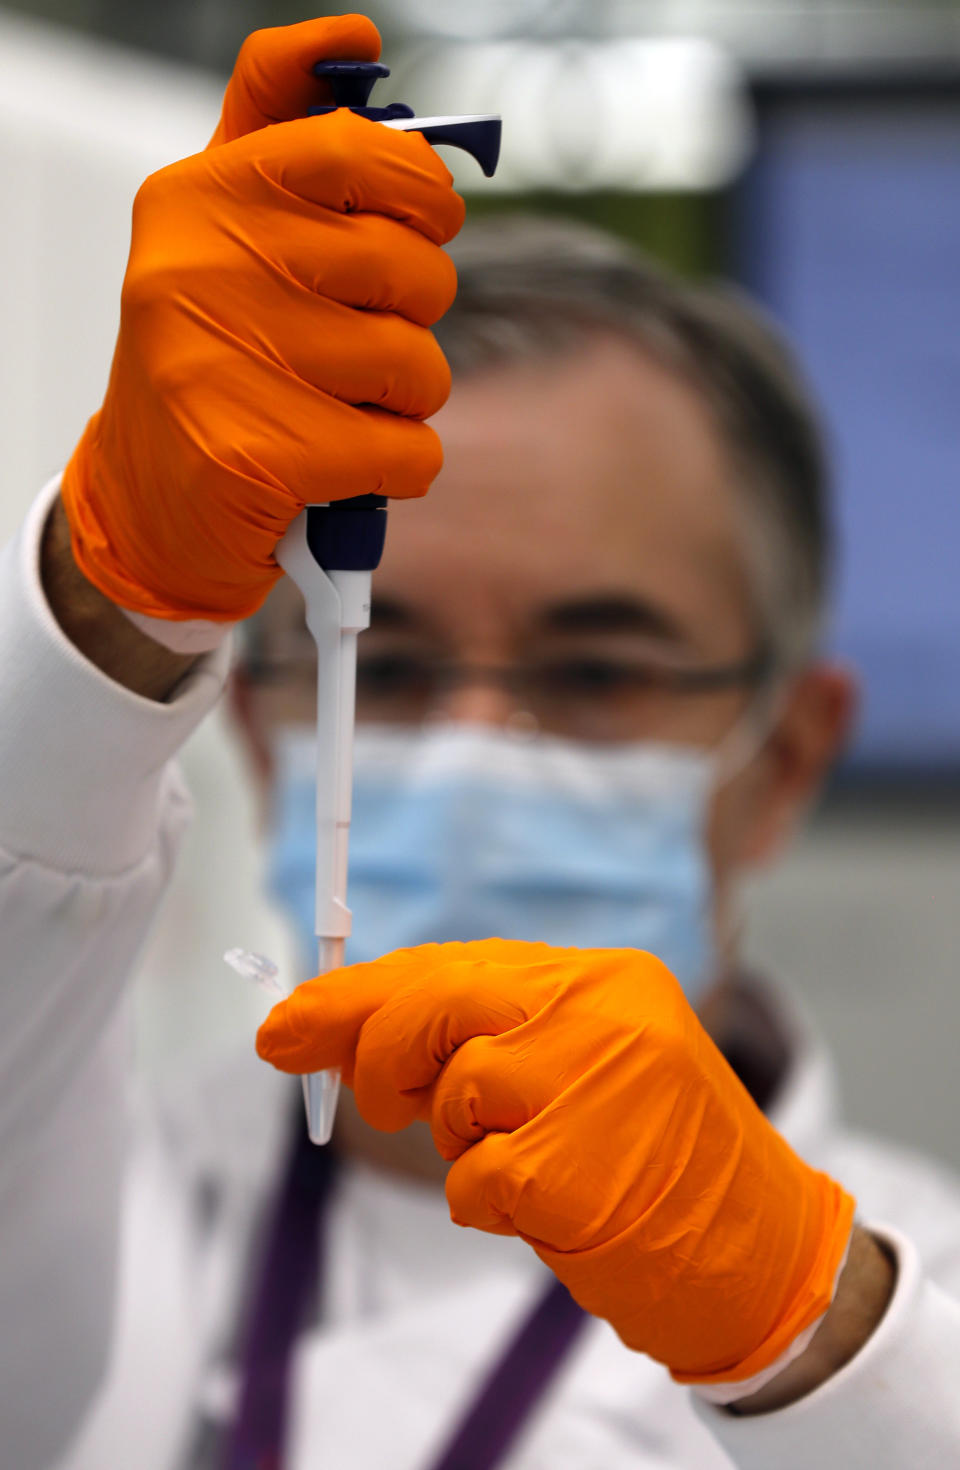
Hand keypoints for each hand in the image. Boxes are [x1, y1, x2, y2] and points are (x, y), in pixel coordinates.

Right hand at [61, 16, 463, 625]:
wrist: (149, 503)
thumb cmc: (213, 355)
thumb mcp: (222, 228)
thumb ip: (278, 128)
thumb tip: (353, 38)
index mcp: (202, 195)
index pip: (361, 152)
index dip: (423, 192)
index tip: (425, 223)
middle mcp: (202, 266)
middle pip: (410, 268)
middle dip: (416, 314)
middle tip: (370, 340)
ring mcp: (223, 362)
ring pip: (416, 366)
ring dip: (409, 400)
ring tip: (353, 406)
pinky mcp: (258, 456)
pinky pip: (410, 450)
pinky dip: (402, 466)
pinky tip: (349, 465)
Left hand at [256, 939, 854, 1387]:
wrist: (770, 1258)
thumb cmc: (661, 1165)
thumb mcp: (584, 1070)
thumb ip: (485, 1037)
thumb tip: (343, 1033)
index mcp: (605, 977)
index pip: (454, 962)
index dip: (360, 993)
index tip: (290, 1022)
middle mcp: (604, 1010)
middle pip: (437, 1000)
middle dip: (378, 1050)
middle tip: (374, 1098)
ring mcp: (594, 1082)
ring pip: (454, 1089)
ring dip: (463, 1142)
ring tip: (527, 1164)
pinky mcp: (574, 1167)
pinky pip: (471, 1177)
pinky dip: (485, 1202)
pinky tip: (547, 1210)